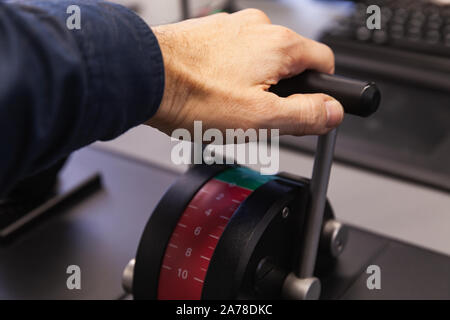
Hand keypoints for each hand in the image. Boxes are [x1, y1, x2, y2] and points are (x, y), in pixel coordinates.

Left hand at [146, 9, 343, 137]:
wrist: (143, 77)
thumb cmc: (195, 96)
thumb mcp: (260, 118)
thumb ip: (305, 115)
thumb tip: (332, 112)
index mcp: (279, 45)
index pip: (325, 62)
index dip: (322, 91)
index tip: (311, 108)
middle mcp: (258, 28)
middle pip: (291, 63)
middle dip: (283, 93)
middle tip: (260, 118)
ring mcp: (232, 28)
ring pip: (261, 61)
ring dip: (255, 85)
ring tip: (229, 108)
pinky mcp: (209, 35)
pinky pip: (234, 56)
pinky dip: (232, 76)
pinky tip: (214, 94)